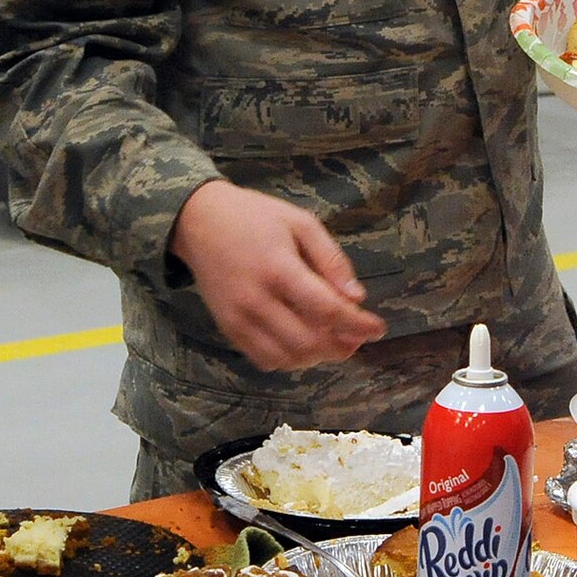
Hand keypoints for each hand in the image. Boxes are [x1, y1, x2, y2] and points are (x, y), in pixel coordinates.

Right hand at [168, 181, 384, 372]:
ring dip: (317, 356)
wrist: (198, 220)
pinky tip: (302, 342)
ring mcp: (239, 318)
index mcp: (278, 268)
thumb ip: (331, 259)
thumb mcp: (300, 222)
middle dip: (342, 345)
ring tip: (332, 340)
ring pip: (288, 358)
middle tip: (356, 335)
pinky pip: (264, 359)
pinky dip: (290, 359)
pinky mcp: (228, 327)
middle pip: (309, 343)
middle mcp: (256, 300)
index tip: (378, 327)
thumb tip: (356, 297)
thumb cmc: (254, 216)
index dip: (358, 324)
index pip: (326, 311)